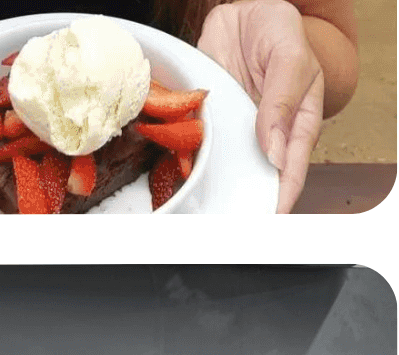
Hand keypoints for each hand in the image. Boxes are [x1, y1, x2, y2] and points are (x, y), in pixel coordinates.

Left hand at [196, 0, 323, 212]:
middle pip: (253, 172)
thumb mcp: (290, 59)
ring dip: (208, 181)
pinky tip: (171, 173)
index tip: (271, 215)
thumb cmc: (277, 32)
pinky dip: (181, 155)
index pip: (291, 166)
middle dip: (240, 196)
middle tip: (225, 219)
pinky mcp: (207, 117)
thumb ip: (283, 103)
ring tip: (196, 208)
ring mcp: (233, 126)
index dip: (282, 194)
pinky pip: (192, 141)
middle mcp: (264, 130)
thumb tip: (275, 153)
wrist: (245, 12)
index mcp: (297, 121)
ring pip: (221, 162)